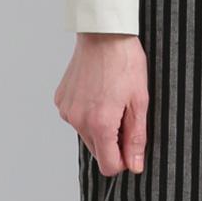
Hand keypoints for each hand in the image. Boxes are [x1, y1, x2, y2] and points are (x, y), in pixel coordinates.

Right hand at [53, 33, 148, 175]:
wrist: (103, 34)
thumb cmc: (125, 63)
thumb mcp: (140, 103)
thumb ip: (136, 138)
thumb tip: (134, 166)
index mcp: (99, 124)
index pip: (108, 166)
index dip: (123, 160)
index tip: (130, 143)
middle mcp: (78, 120)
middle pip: (97, 152)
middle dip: (112, 141)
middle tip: (124, 115)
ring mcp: (67, 110)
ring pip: (87, 135)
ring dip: (100, 127)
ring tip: (110, 100)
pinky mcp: (61, 100)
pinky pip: (76, 119)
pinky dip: (88, 113)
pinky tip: (97, 93)